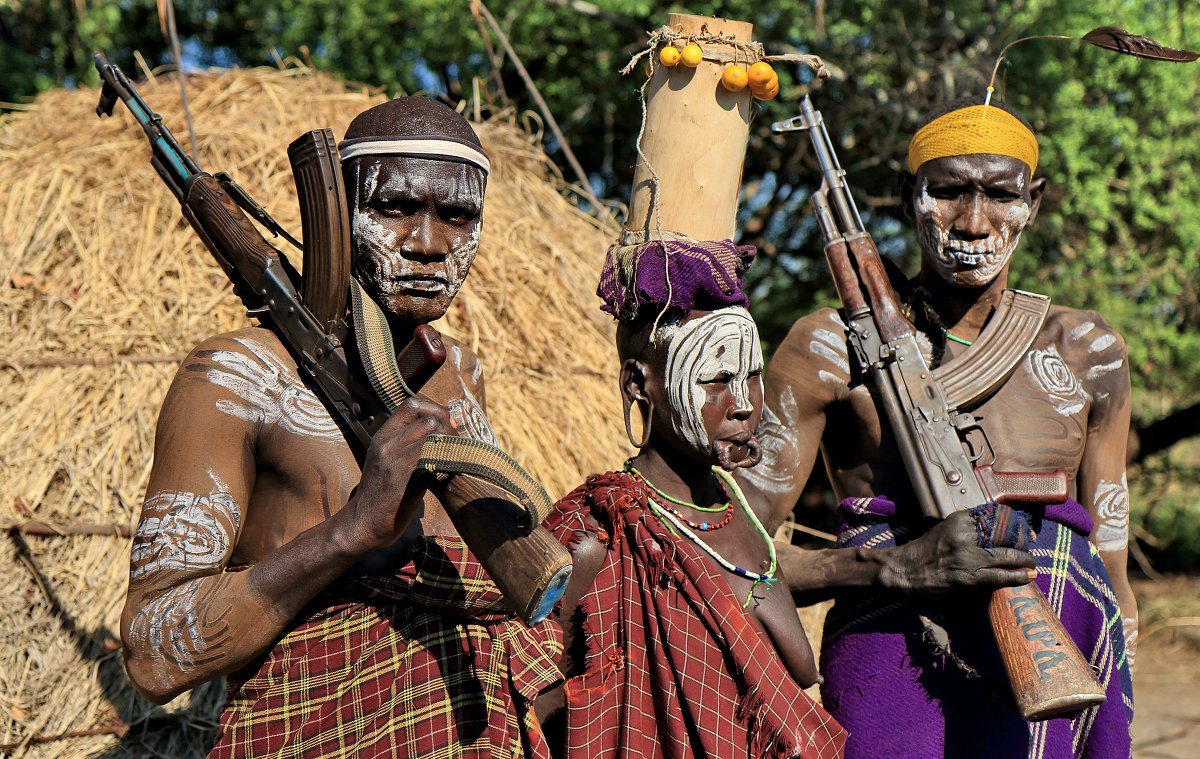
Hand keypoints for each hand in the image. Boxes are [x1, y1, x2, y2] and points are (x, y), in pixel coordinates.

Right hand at [336, 397, 453, 552]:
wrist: (360, 525)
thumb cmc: (382, 497)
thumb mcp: (391, 464)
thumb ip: (412, 448)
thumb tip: (446, 435)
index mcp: (383, 436)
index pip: (411, 404)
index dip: (435, 409)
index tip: (448, 425)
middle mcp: (386, 442)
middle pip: (426, 416)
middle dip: (449, 426)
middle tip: (457, 443)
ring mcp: (391, 458)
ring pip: (430, 432)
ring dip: (450, 442)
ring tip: (457, 455)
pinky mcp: (399, 476)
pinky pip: (430, 455)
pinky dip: (446, 457)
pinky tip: (452, 468)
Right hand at [878, 510, 1036, 596]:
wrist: (904, 571)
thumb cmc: (924, 550)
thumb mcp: (945, 528)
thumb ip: (967, 525)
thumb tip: (994, 526)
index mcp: (960, 520)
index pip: (997, 517)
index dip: (1015, 523)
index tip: (1024, 530)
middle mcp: (966, 536)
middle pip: (1006, 535)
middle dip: (1023, 541)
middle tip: (1030, 545)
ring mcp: (969, 557)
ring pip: (1008, 555)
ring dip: (1025, 560)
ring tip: (1032, 563)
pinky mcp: (969, 577)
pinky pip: (1001, 575)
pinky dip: (1018, 576)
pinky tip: (1029, 576)